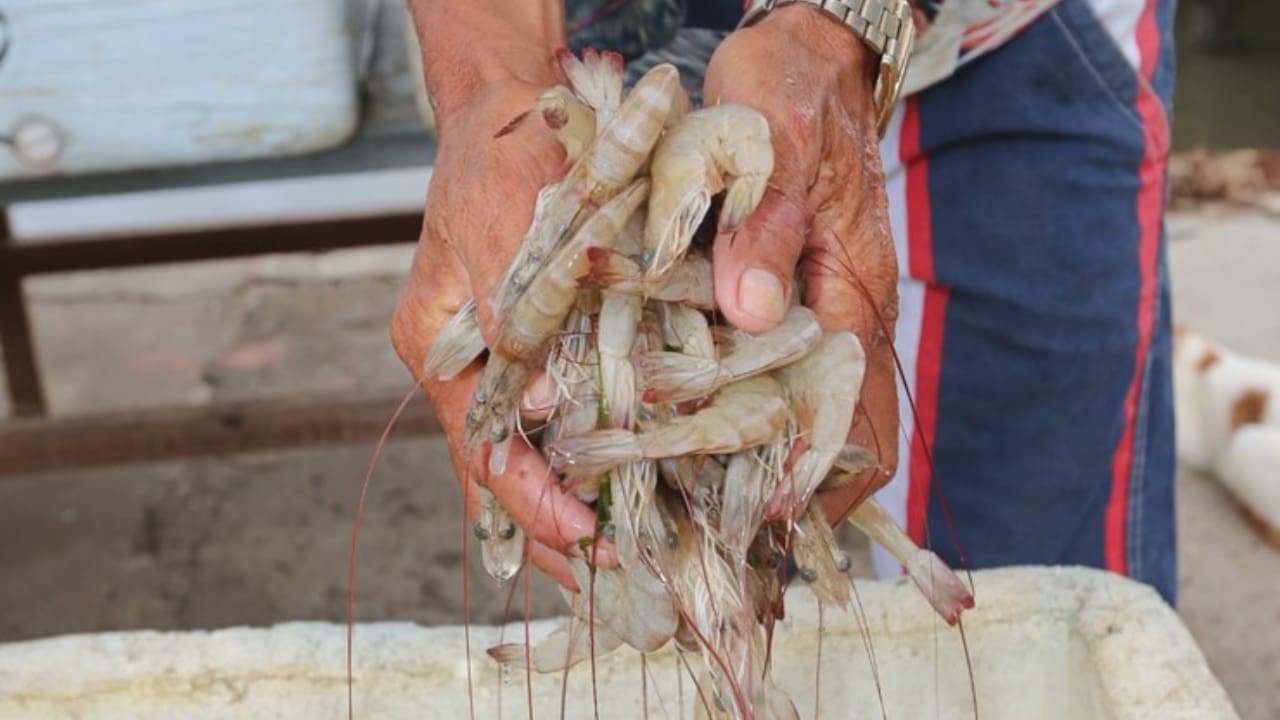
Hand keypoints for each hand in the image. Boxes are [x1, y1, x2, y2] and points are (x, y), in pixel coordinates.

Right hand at [390, 76, 609, 591]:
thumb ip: (508, 309)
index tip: (588, 538)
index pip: (483, 455)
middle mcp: (473, 371)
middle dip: (560, 536)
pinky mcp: (550, 350)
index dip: (533, 506)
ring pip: (539, 463)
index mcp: (444, 351)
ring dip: (581, 513)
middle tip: (619, 585)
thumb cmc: (502, 158)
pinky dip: (601, 464)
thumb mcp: (500, 221)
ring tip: (632, 567)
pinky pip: (570, 425)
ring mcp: (509, 365)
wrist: (514, 110)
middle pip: (508, 479)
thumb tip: (531, 406)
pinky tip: (639, 496)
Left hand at [703, 6, 900, 519]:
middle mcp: (836, 320)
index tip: (759, 523)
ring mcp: (804, 313)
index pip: (861, 426)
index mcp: (855, 295)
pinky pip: (752, 376)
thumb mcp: (780, 144)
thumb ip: (771, 225)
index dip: (818, 485)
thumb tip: (755, 312)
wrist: (803, 59)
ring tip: (675, 509)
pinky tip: (665, 433)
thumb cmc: (794, 94)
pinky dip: (718, 414)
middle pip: (820, 444)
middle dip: (770, 498)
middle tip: (703, 540)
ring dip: (741, 467)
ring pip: (783, 418)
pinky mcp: (768, 299)